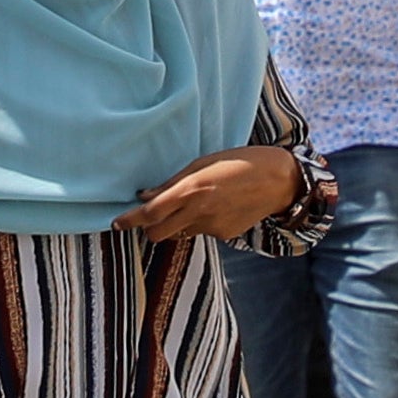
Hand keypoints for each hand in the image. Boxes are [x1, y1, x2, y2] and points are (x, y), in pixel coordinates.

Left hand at [130, 145, 295, 243]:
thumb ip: (173, 182)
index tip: (116, 223)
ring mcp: (212, 227)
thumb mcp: (203, 163)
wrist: (280, 180)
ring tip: (199, 202)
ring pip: (181, 233)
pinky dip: (202, 223)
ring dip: (179, 223)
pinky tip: (220, 206)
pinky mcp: (225, 235)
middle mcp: (199, 212)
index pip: (150, 212)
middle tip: (154, 215)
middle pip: (158, 234)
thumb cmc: (240, 162)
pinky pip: (202, 232)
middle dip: (151, 228)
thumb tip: (145, 195)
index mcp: (191, 190)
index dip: (130, 220)